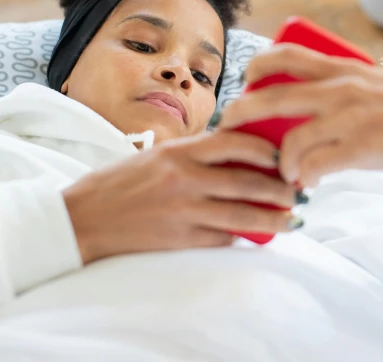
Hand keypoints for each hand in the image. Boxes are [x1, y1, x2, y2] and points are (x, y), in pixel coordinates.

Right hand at [63, 131, 302, 263]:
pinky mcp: (179, 240)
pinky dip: (241, 236)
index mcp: (178, 152)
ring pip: (242, 216)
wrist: (82, 219)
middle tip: (301, 191)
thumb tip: (237, 153)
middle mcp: (184, 179)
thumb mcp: (157, 156)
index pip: (234, 142)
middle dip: (281, 188)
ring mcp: (183, 211)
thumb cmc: (119, 183)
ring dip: (274, 218)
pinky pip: (221, 238)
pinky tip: (257, 236)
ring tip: (294, 219)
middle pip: (247, 181)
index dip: (266, 149)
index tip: (285, 156)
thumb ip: (194, 154)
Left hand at [218, 44, 382, 190]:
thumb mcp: (374, 83)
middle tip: (231, 128)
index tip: (245, 80)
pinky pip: (314, 167)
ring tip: (284, 172)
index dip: (255, 66)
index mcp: (343, 68)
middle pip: (270, 98)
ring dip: (278, 162)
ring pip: (289, 142)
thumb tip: (304, 100)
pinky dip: (303, 178)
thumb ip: (341, 87)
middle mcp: (341, 89)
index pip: (285, 55)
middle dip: (240, 114)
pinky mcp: (361, 149)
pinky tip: (307, 182)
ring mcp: (349, 120)